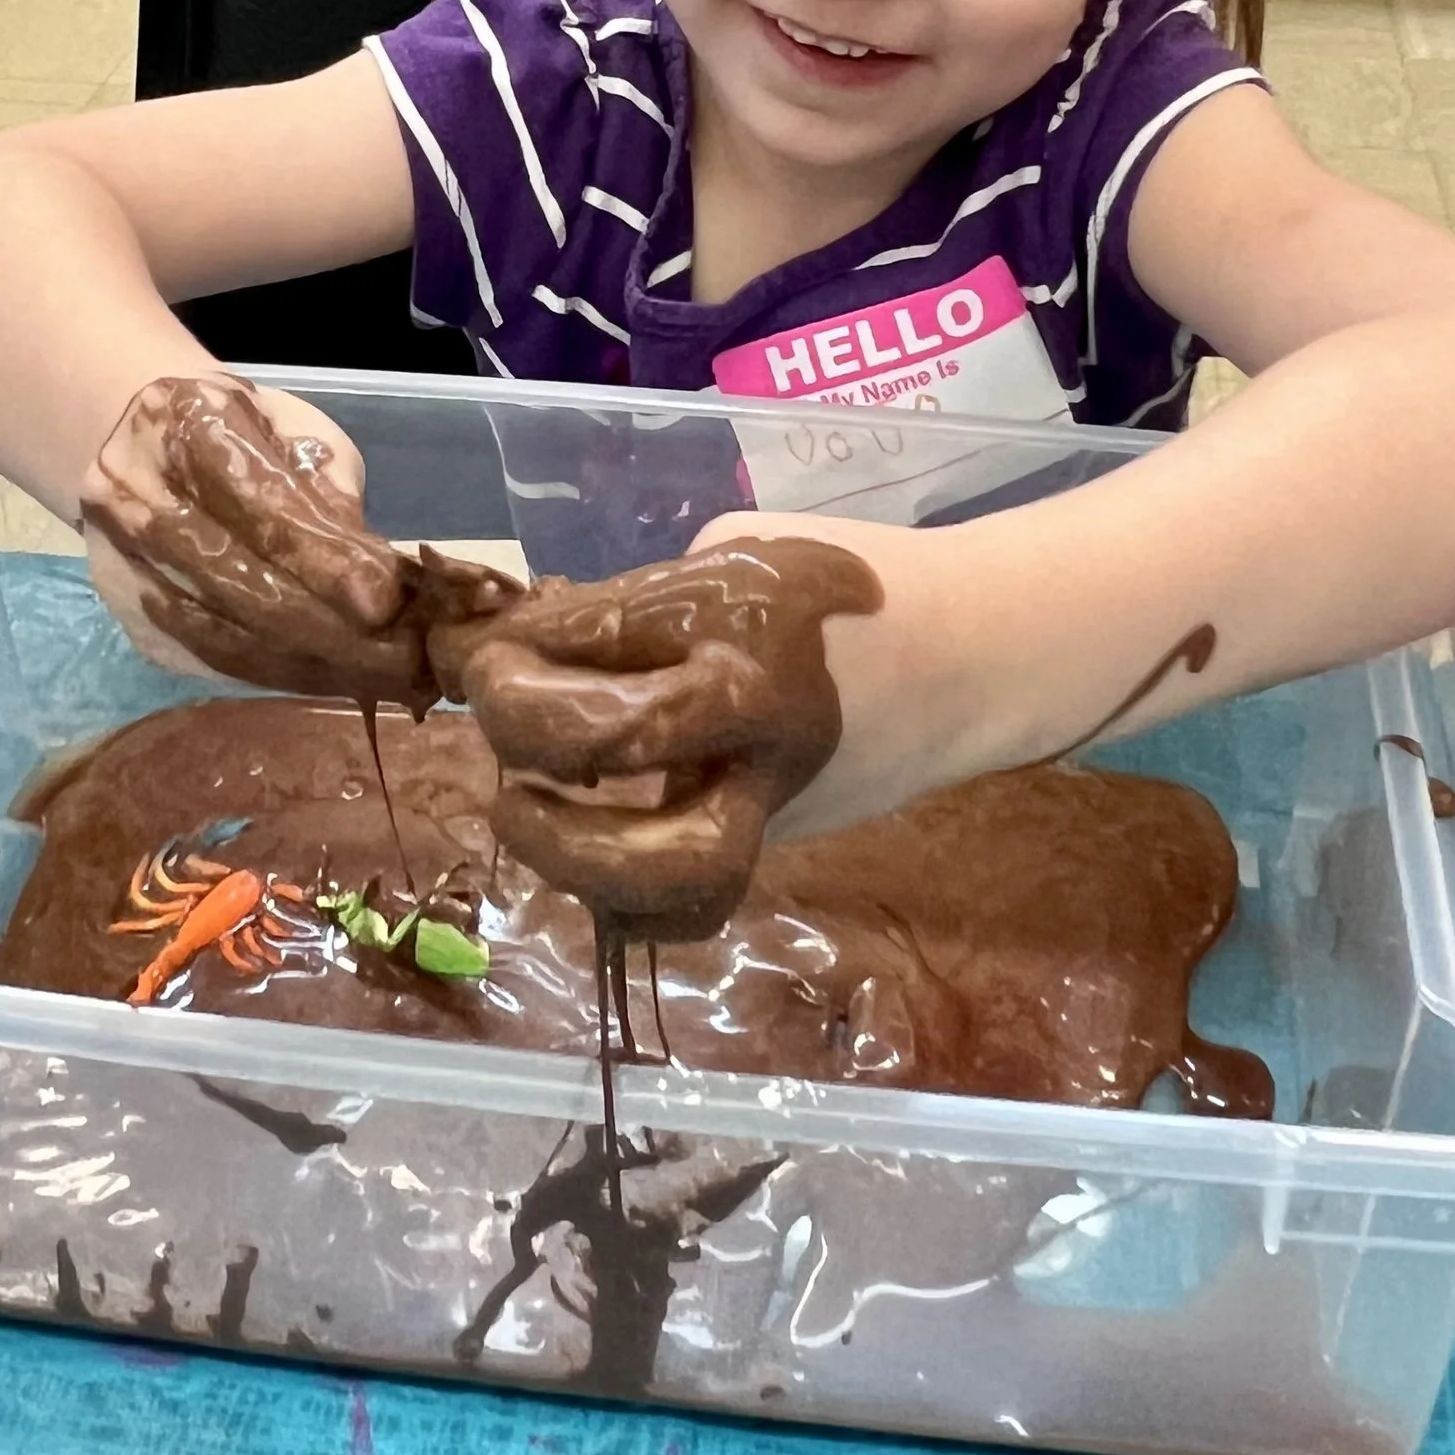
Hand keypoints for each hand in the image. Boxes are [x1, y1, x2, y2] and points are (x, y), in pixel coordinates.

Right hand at [80, 375, 511, 707]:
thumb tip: (378, 573)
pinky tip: (336, 680)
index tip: (387, 600)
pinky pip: (215, 662)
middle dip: (332, 628)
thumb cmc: (243, 434)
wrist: (138, 448)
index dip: (324, 560)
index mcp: (187, 422)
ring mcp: (125, 563)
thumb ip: (329, 487)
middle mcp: (135, 493)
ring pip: (228, 634)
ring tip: (387, 679)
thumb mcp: (296, 430)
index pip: (262, 506)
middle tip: (407, 659)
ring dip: (314, 663)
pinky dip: (281, 675)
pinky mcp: (133, 622)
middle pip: (242, 581)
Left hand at [430, 533, 883, 937]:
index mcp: (740, 607)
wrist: (972, 655)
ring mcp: (772, 793)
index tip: (483, 642)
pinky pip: (686, 903)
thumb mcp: (735, 552)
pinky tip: (582, 856)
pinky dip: (622, 902)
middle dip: (523, 728)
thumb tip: (535, 644)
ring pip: (662, 870)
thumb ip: (640, 603)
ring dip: (564, 849)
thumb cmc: (842, 584)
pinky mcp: (777, 846)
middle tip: (498, 711)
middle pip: (611, 742)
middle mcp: (754, 707)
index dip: (510, 640)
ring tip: (522, 807)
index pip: (589, 629)